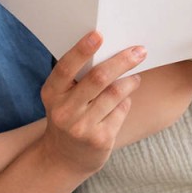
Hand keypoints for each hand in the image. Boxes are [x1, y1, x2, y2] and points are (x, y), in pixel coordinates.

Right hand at [38, 30, 144, 177]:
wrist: (64, 158)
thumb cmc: (68, 115)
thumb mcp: (62, 97)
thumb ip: (78, 78)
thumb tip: (112, 51)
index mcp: (52, 93)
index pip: (65, 68)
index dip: (81, 50)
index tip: (98, 35)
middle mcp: (64, 110)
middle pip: (98, 78)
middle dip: (122, 61)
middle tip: (139, 51)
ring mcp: (82, 127)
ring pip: (115, 94)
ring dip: (130, 81)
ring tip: (135, 77)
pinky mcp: (100, 140)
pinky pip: (121, 111)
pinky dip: (126, 102)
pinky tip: (123, 101)